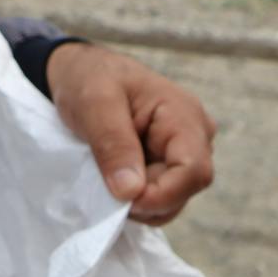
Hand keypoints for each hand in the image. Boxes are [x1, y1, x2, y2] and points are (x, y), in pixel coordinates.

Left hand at [45, 42, 215, 225]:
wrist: (82, 74)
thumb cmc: (89, 80)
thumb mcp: (94, 104)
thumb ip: (113, 144)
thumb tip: (131, 191)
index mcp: (183, 116)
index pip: (193, 171)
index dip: (161, 196)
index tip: (122, 199)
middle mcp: (195, 136)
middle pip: (185, 190)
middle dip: (146, 200)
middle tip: (107, 185)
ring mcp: (185, 152)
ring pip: (174, 200)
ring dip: (140, 202)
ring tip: (109, 178)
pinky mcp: (170, 164)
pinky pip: (162, 197)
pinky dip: (138, 199)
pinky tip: (116, 180)